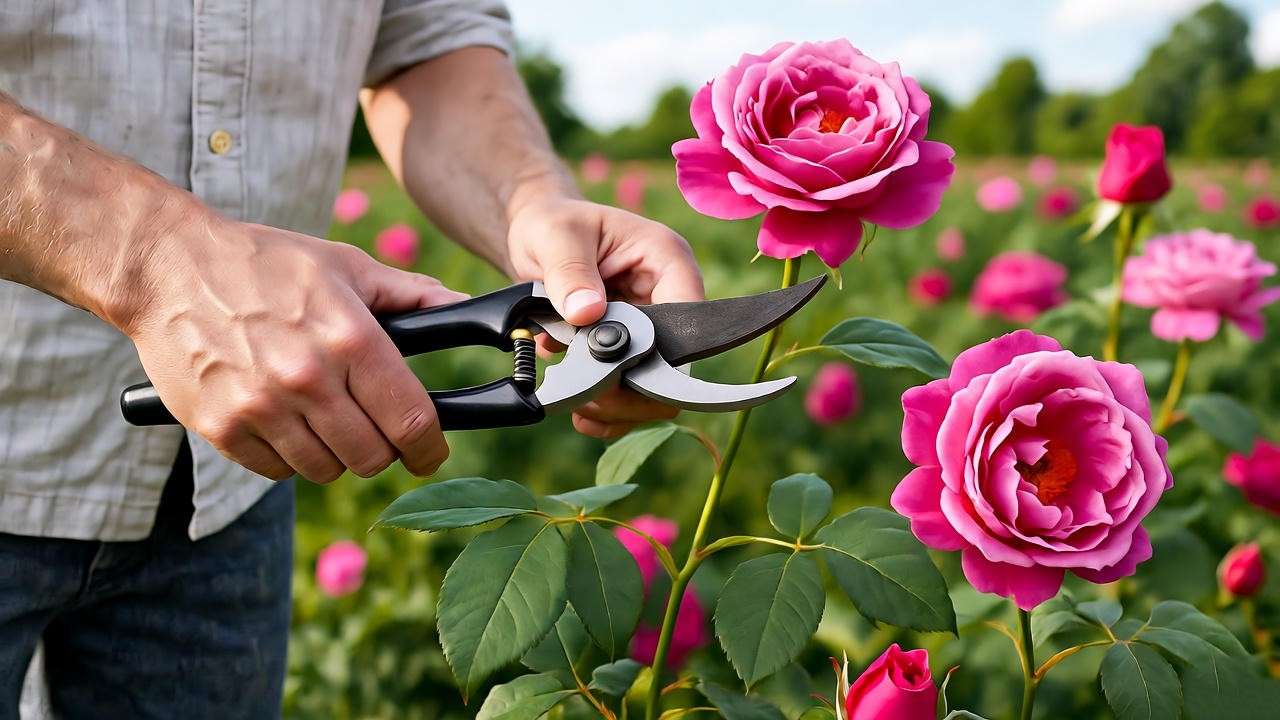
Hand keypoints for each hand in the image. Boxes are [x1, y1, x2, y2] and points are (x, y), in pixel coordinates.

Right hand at [120, 211, 465, 482]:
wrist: (169, 268)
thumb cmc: (266, 264)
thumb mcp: (346, 267)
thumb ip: (411, 295)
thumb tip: (464, 307)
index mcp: (350, 339)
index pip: (411, 420)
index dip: (429, 447)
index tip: (430, 452)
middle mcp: (308, 378)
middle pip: (372, 456)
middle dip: (382, 449)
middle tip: (372, 430)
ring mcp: (262, 407)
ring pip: (326, 469)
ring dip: (333, 454)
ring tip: (322, 418)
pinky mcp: (222, 427)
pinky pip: (277, 472)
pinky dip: (288, 457)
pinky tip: (282, 420)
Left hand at [506, 197, 704, 437]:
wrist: (537, 235)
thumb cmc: (553, 225)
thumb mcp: (555, 237)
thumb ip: (569, 273)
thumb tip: (586, 313)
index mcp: (667, 260)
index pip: (689, 318)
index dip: (657, 352)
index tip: (609, 367)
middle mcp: (670, 296)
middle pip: (674, 364)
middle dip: (630, 387)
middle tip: (584, 394)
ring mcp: (652, 328)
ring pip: (655, 388)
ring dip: (615, 403)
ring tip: (573, 397)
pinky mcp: (632, 351)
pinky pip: (633, 395)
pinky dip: (606, 411)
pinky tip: (578, 410)